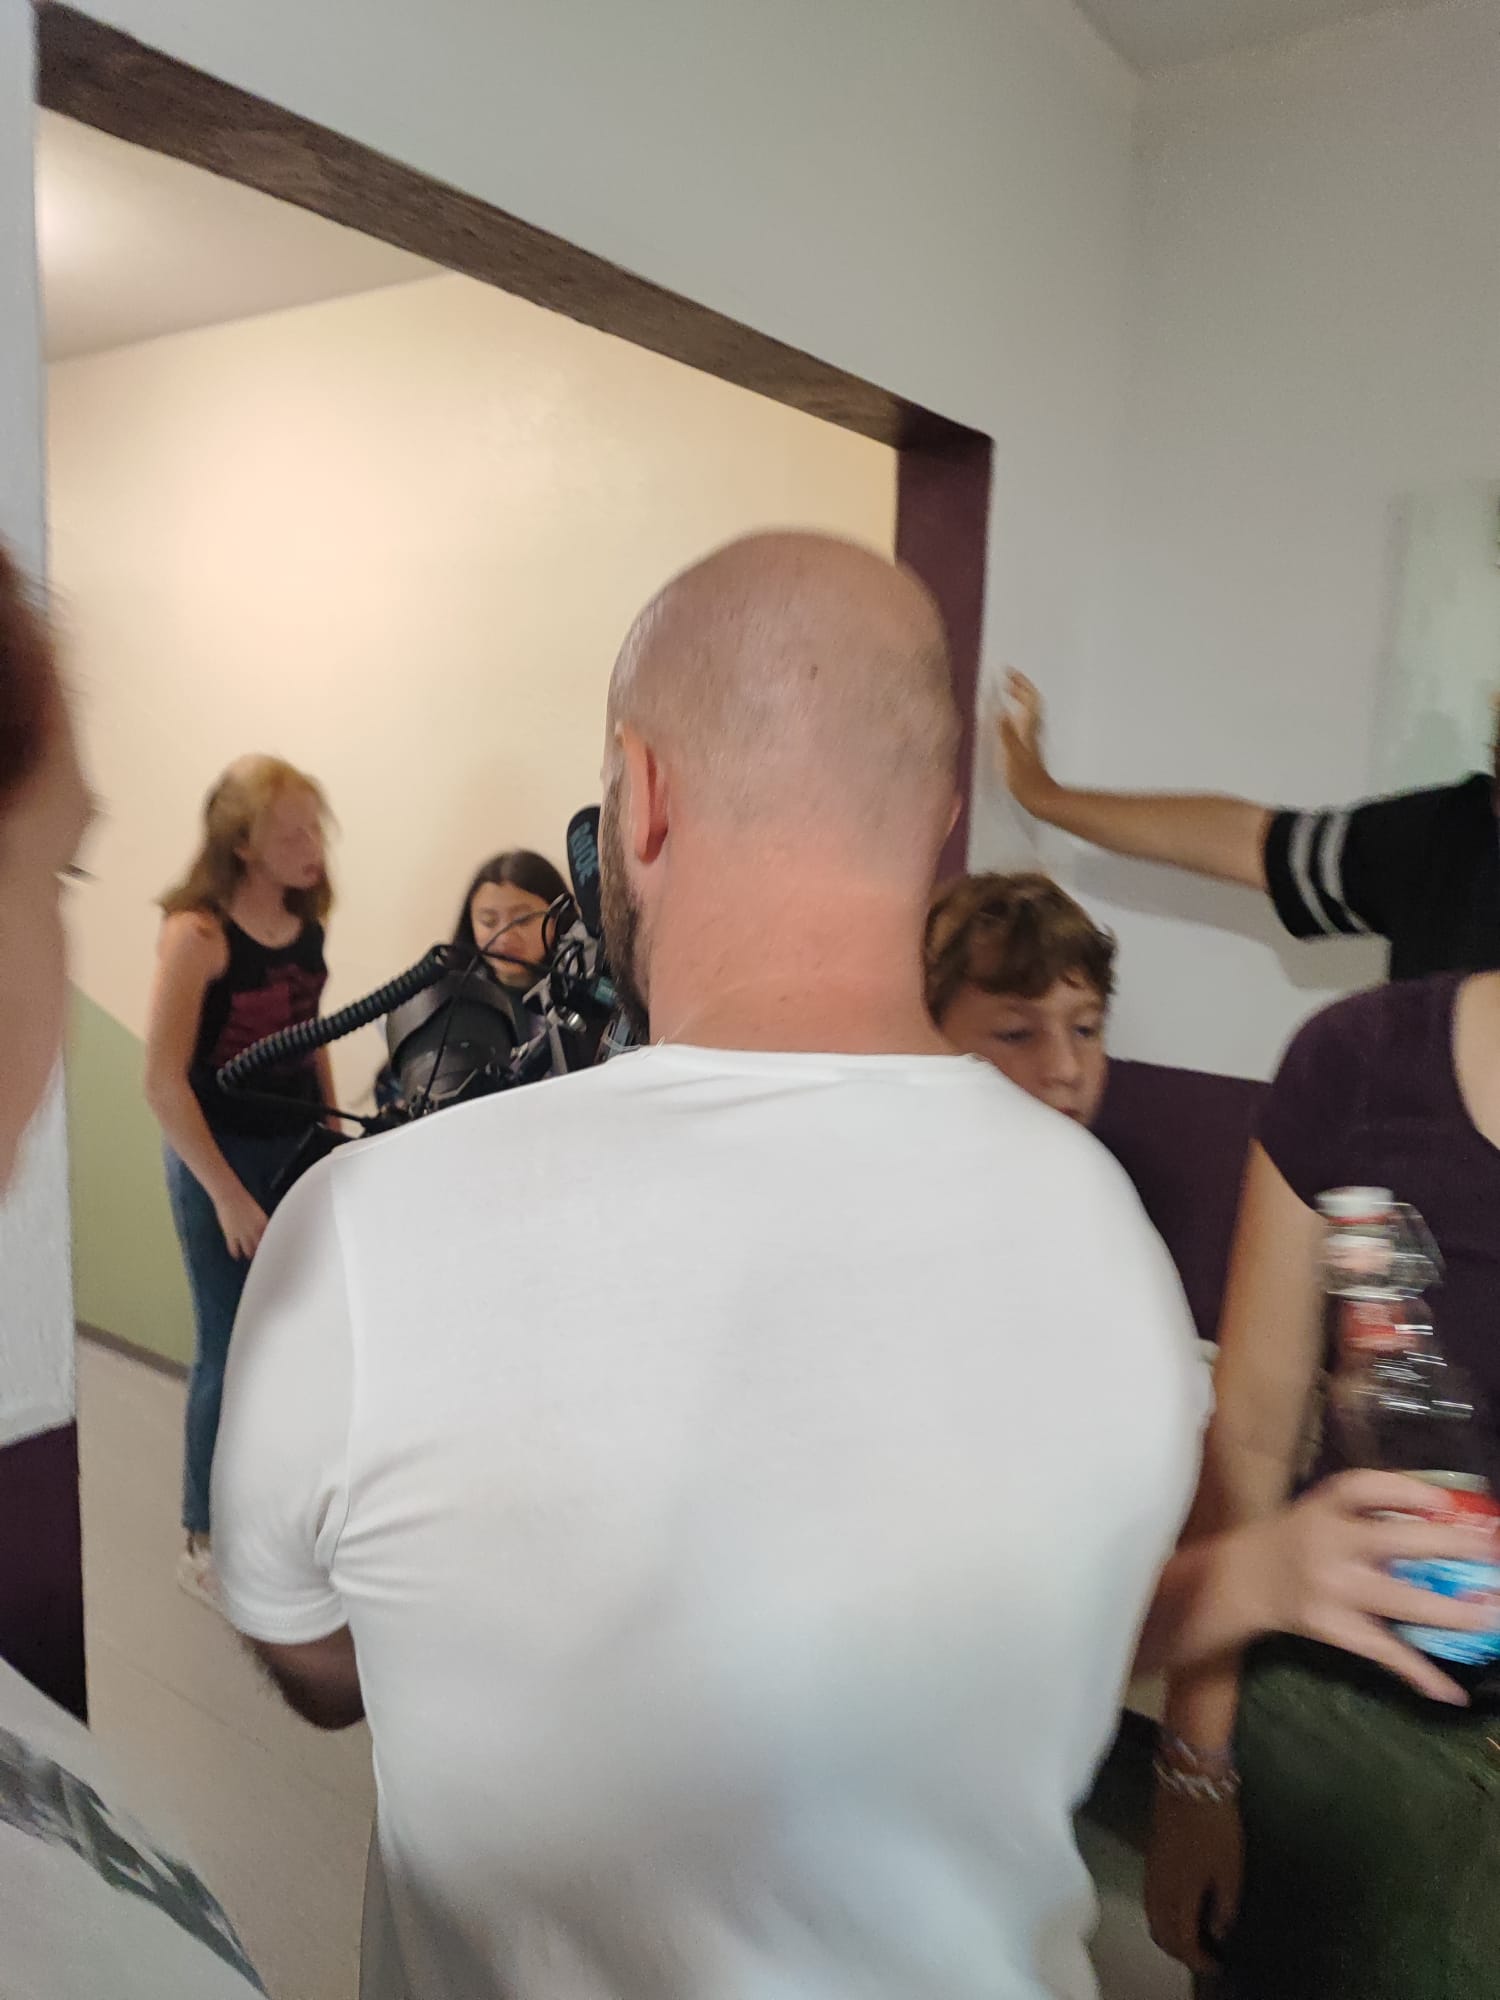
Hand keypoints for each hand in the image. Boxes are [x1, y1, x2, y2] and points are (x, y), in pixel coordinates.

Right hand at [213, 1183, 267, 1261]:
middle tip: (262, 1258)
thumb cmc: (243, 1201)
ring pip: (249, 1251)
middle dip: (261, 1253)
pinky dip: (236, 1254)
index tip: (273, 1253)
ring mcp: (242, 1234)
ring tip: (250, 1257)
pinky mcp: (230, 1235)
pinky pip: (234, 1250)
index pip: (270, 1240)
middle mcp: (254, 1230)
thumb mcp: (257, 1213)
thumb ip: (261, 1225)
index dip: (271, 1247)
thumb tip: (263, 1234)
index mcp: (263, 1223)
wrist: (230, 1195)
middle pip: (261, 1248)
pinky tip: (237, 1256)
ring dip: (249, 1254)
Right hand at [996, 671, 1055, 817]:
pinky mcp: (1028, 747)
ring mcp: (1031, 738)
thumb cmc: (1025, 780)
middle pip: (1030, 702)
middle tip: (1005, 679)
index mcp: (1028, 729)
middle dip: (1018, 687)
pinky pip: (1022, 721)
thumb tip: (1001, 711)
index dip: (1020, 683)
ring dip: (1018, 698)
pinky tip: (1006, 717)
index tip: (1008, 672)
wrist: (1040, 798)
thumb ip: (1006, 733)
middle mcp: (1032, 730)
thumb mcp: (1012, 756)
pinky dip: (1015, 712)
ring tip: (1005, 692)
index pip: (1029, 698)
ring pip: (1027, 711)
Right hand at [1146, 1781, 1241, 1971]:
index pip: (1182, 1940)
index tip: (1216, 1965)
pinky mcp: (1150, 1857)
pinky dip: (1161, 1914)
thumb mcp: (1230, 1868)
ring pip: (1152, 1916)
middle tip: (1202, 1956)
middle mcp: (1159, 1888)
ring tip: (1191, 1936)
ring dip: (1168, 1933)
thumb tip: (1219, 1931)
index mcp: (1180, 1894)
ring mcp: (1151, 1871)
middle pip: (1161, 1932)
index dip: (1198, 1959)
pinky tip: (1178, 1909)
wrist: (1188, 1782)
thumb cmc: (1215, 1826)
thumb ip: (1225, 1905)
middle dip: (1180, 1951)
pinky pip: (1150, 1899)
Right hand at [1254, 1469, 1499, 1703]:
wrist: (1245, 1580)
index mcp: (1325, 1508)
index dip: (1408, 1492)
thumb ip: (1374, 1508)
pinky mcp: (1336, 1630)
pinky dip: (1419, 1674)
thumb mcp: (1324, 1508)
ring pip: (1400, 1602)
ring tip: (1490, 1613)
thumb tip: (1448, 1518)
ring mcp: (1334, 1593)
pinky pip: (1384, 1652)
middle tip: (1489, 1550)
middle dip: (1449, 1546)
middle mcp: (1329, 1546)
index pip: (1365, 1488)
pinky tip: (1452, 1691)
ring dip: (1453, 1612)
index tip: (1445, 1501)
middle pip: (1394, 1542)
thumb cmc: (1300, 1537)